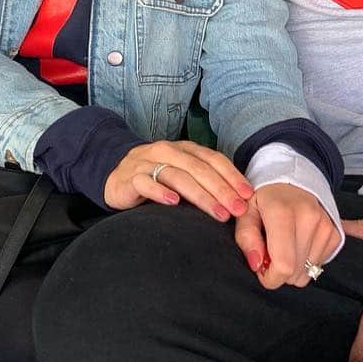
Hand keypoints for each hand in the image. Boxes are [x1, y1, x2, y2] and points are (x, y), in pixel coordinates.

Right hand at [104, 139, 252, 221]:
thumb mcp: (181, 172)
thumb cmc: (156, 177)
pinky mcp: (130, 178)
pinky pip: (146, 183)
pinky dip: (160, 192)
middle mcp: (168, 151)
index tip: (247, 195)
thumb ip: (203, 179)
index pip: (213, 159)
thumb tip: (238, 198)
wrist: (115, 174)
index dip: (232, 175)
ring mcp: (148, 163)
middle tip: (237, 209)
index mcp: (184, 149)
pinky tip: (173, 202)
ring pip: (178, 176)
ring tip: (217, 212)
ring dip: (200, 195)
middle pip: (199, 169)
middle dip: (221, 189)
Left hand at [234, 183, 340, 287]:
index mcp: (283, 213)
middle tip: (269, 254)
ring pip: (308, 273)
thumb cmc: (266, 197)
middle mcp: (309, 219)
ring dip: (293, 267)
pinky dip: (306, 261)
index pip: (283, 265)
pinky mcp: (335, 234)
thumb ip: (247, 238)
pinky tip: (297, 243)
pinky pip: (318, 265)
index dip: (270, 278)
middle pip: (295, 273)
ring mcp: (325, 227)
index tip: (261, 268)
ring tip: (284, 246)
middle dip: (278, 272)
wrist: (293, 179)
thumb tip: (257, 264)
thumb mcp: (246, 212)